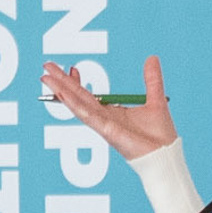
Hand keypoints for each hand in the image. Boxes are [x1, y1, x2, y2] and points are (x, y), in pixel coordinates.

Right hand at [42, 54, 177, 160]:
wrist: (165, 155)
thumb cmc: (160, 136)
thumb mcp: (156, 99)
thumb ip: (152, 80)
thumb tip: (152, 58)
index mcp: (112, 113)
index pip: (88, 96)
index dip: (78, 82)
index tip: (72, 67)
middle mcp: (104, 119)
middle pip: (77, 97)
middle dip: (61, 82)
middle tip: (47, 66)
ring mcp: (103, 125)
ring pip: (77, 104)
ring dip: (61, 90)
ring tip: (45, 77)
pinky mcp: (107, 131)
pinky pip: (87, 115)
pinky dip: (74, 103)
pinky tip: (62, 94)